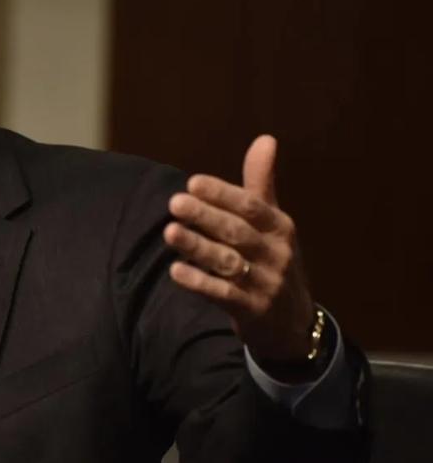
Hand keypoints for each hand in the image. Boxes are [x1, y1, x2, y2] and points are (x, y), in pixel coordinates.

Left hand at [164, 135, 316, 362]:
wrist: (292, 323)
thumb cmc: (273, 261)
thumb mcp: (274, 224)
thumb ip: (261, 184)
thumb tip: (265, 138)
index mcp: (280, 228)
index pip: (252, 207)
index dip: (224, 194)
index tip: (193, 182)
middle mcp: (276, 254)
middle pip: (238, 232)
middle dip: (206, 217)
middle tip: (175, 202)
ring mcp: (266, 283)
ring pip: (228, 262)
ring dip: (197, 247)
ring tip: (169, 232)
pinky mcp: (252, 310)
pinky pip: (224, 295)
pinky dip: (199, 283)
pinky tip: (175, 271)